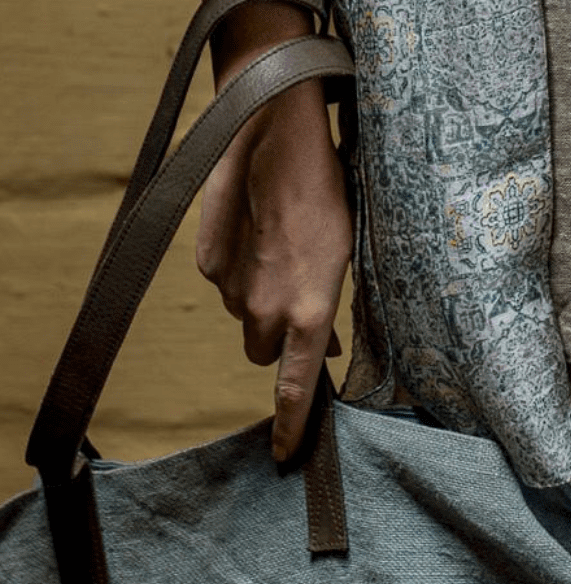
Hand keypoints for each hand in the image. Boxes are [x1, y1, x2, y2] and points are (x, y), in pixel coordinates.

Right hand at [195, 63, 352, 461]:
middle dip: (278, 336)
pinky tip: (256, 226)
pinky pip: (223, 281)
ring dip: (258, 297)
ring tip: (281, 244)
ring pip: (242, 315)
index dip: (292, 426)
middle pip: (264, 352)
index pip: (297, 387)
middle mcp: (269, 307)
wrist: (275, 128)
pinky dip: (237, 267)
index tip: (288, 455)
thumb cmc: (328, 180)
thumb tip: (325, 343)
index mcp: (313, 306)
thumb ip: (332, 301)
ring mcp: (234, 285)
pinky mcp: (208, 260)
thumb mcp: (349, 243)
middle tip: (296, 294)